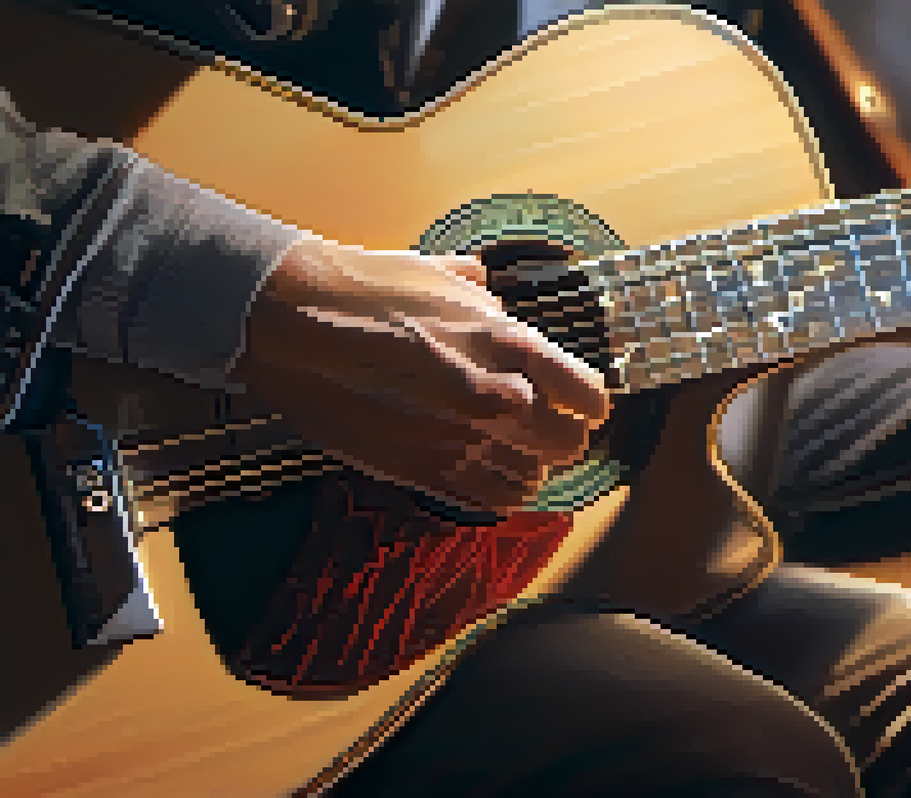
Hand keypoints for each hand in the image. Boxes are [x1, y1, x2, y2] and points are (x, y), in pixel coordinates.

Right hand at [229, 237, 609, 513]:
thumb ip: (483, 300)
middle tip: (543, 426)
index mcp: (512, 344)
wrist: (292, 322)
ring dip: (527, 464)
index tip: (578, 402)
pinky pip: (490, 500)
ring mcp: (461, 441)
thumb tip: (496, 304)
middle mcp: (498, 398)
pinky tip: (483, 471)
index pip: (590, 396)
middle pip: (568, 444)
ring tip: (506, 448)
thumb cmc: (365, 291)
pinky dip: (497, 491)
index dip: (586, 401)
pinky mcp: (422, 471)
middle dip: (561, 435)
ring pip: (532, 477)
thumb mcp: (441, 277)